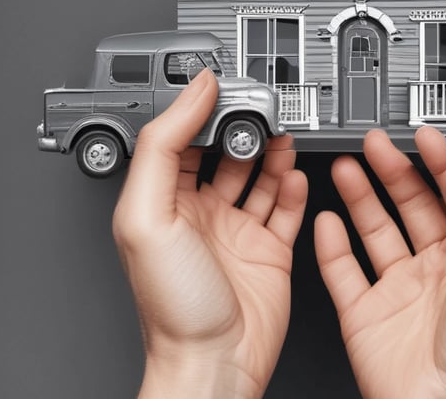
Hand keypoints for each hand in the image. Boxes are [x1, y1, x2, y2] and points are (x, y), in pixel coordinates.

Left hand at [113, 70, 306, 398]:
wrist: (216, 361)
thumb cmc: (174, 305)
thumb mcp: (149, 215)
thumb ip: (164, 148)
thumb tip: (191, 94)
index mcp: (165, 202)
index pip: (182, 140)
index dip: (201, 110)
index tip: (224, 85)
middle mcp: (201, 212)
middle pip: (226, 153)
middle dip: (245, 127)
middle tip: (263, 107)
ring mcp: (238, 230)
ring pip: (260, 176)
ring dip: (273, 152)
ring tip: (285, 133)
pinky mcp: (270, 249)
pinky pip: (286, 207)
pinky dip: (294, 187)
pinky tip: (296, 173)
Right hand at [315, 127, 445, 398]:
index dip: (439, 161)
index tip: (425, 136)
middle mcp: (432, 265)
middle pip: (409, 203)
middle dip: (393, 169)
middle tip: (376, 142)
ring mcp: (396, 286)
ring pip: (374, 228)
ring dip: (360, 195)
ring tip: (348, 166)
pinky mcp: (364, 309)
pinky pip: (342, 269)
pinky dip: (331, 244)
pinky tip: (327, 219)